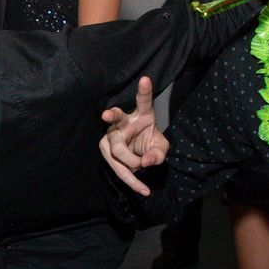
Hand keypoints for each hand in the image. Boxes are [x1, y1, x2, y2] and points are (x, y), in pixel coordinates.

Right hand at [99, 75, 167, 194]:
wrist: (141, 155)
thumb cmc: (150, 145)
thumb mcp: (161, 148)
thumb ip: (158, 153)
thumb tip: (146, 162)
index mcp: (141, 114)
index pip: (143, 101)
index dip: (144, 91)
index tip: (146, 79)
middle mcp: (123, 121)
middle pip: (116, 119)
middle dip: (111, 116)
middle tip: (107, 116)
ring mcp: (112, 135)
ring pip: (116, 150)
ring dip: (131, 163)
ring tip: (142, 168)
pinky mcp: (106, 149)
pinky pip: (117, 166)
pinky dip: (132, 180)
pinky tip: (144, 190)